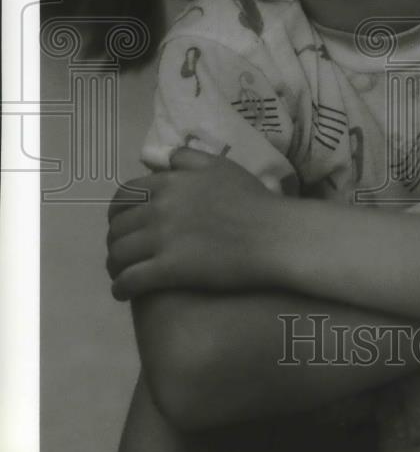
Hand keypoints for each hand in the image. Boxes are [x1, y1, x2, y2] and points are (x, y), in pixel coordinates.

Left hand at [106, 148, 287, 300]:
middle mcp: (159, 208)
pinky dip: (121, 287)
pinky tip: (124, 292)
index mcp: (170, 183)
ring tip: (121, 273)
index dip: (118, 211)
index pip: (126, 195)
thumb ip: (189, 158)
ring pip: (118, 253)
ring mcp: (162, 239)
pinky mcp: (168, 269)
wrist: (273, 235)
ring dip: (114, 264)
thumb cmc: (253, 200)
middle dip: (115, 239)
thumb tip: (164, 159)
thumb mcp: (222, 166)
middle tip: (123, 250)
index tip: (123, 222)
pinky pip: (130, 279)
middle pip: (117, 226)